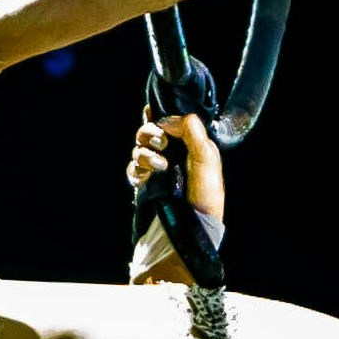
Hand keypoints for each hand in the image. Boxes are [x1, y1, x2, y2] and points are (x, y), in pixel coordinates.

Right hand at [126, 113, 221, 227]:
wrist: (194, 221)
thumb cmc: (205, 191)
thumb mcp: (206, 156)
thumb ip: (191, 130)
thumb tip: (166, 120)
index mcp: (186, 142)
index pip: (166, 120)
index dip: (158, 116)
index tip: (156, 117)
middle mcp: (169, 152)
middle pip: (146, 131)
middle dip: (150, 133)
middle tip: (162, 144)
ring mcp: (155, 167)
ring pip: (137, 149)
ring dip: (145, 154)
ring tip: (161, 166)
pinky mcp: (144, 182)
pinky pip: (132, 169)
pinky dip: (136, 169)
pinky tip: (146, 176)